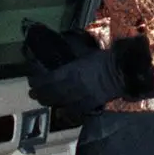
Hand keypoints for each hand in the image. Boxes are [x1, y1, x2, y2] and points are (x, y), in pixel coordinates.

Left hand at [27, 34, 153, 112]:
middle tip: (33, 93)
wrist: (122, 72)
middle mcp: (73, 88)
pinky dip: (64, 109)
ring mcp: (81, 99)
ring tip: (43, 100)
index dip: (37, 82)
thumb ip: (71, 51)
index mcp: (71, 73)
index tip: (31, 80)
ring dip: (49, 102)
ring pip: (60, 104)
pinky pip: (73, 110)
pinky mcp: (90, 106)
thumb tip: (61, 44)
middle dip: (39, 94)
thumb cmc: (104, 58)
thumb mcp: (85, 51)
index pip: (48, 80)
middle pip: (51, 95)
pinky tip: (61, 107)